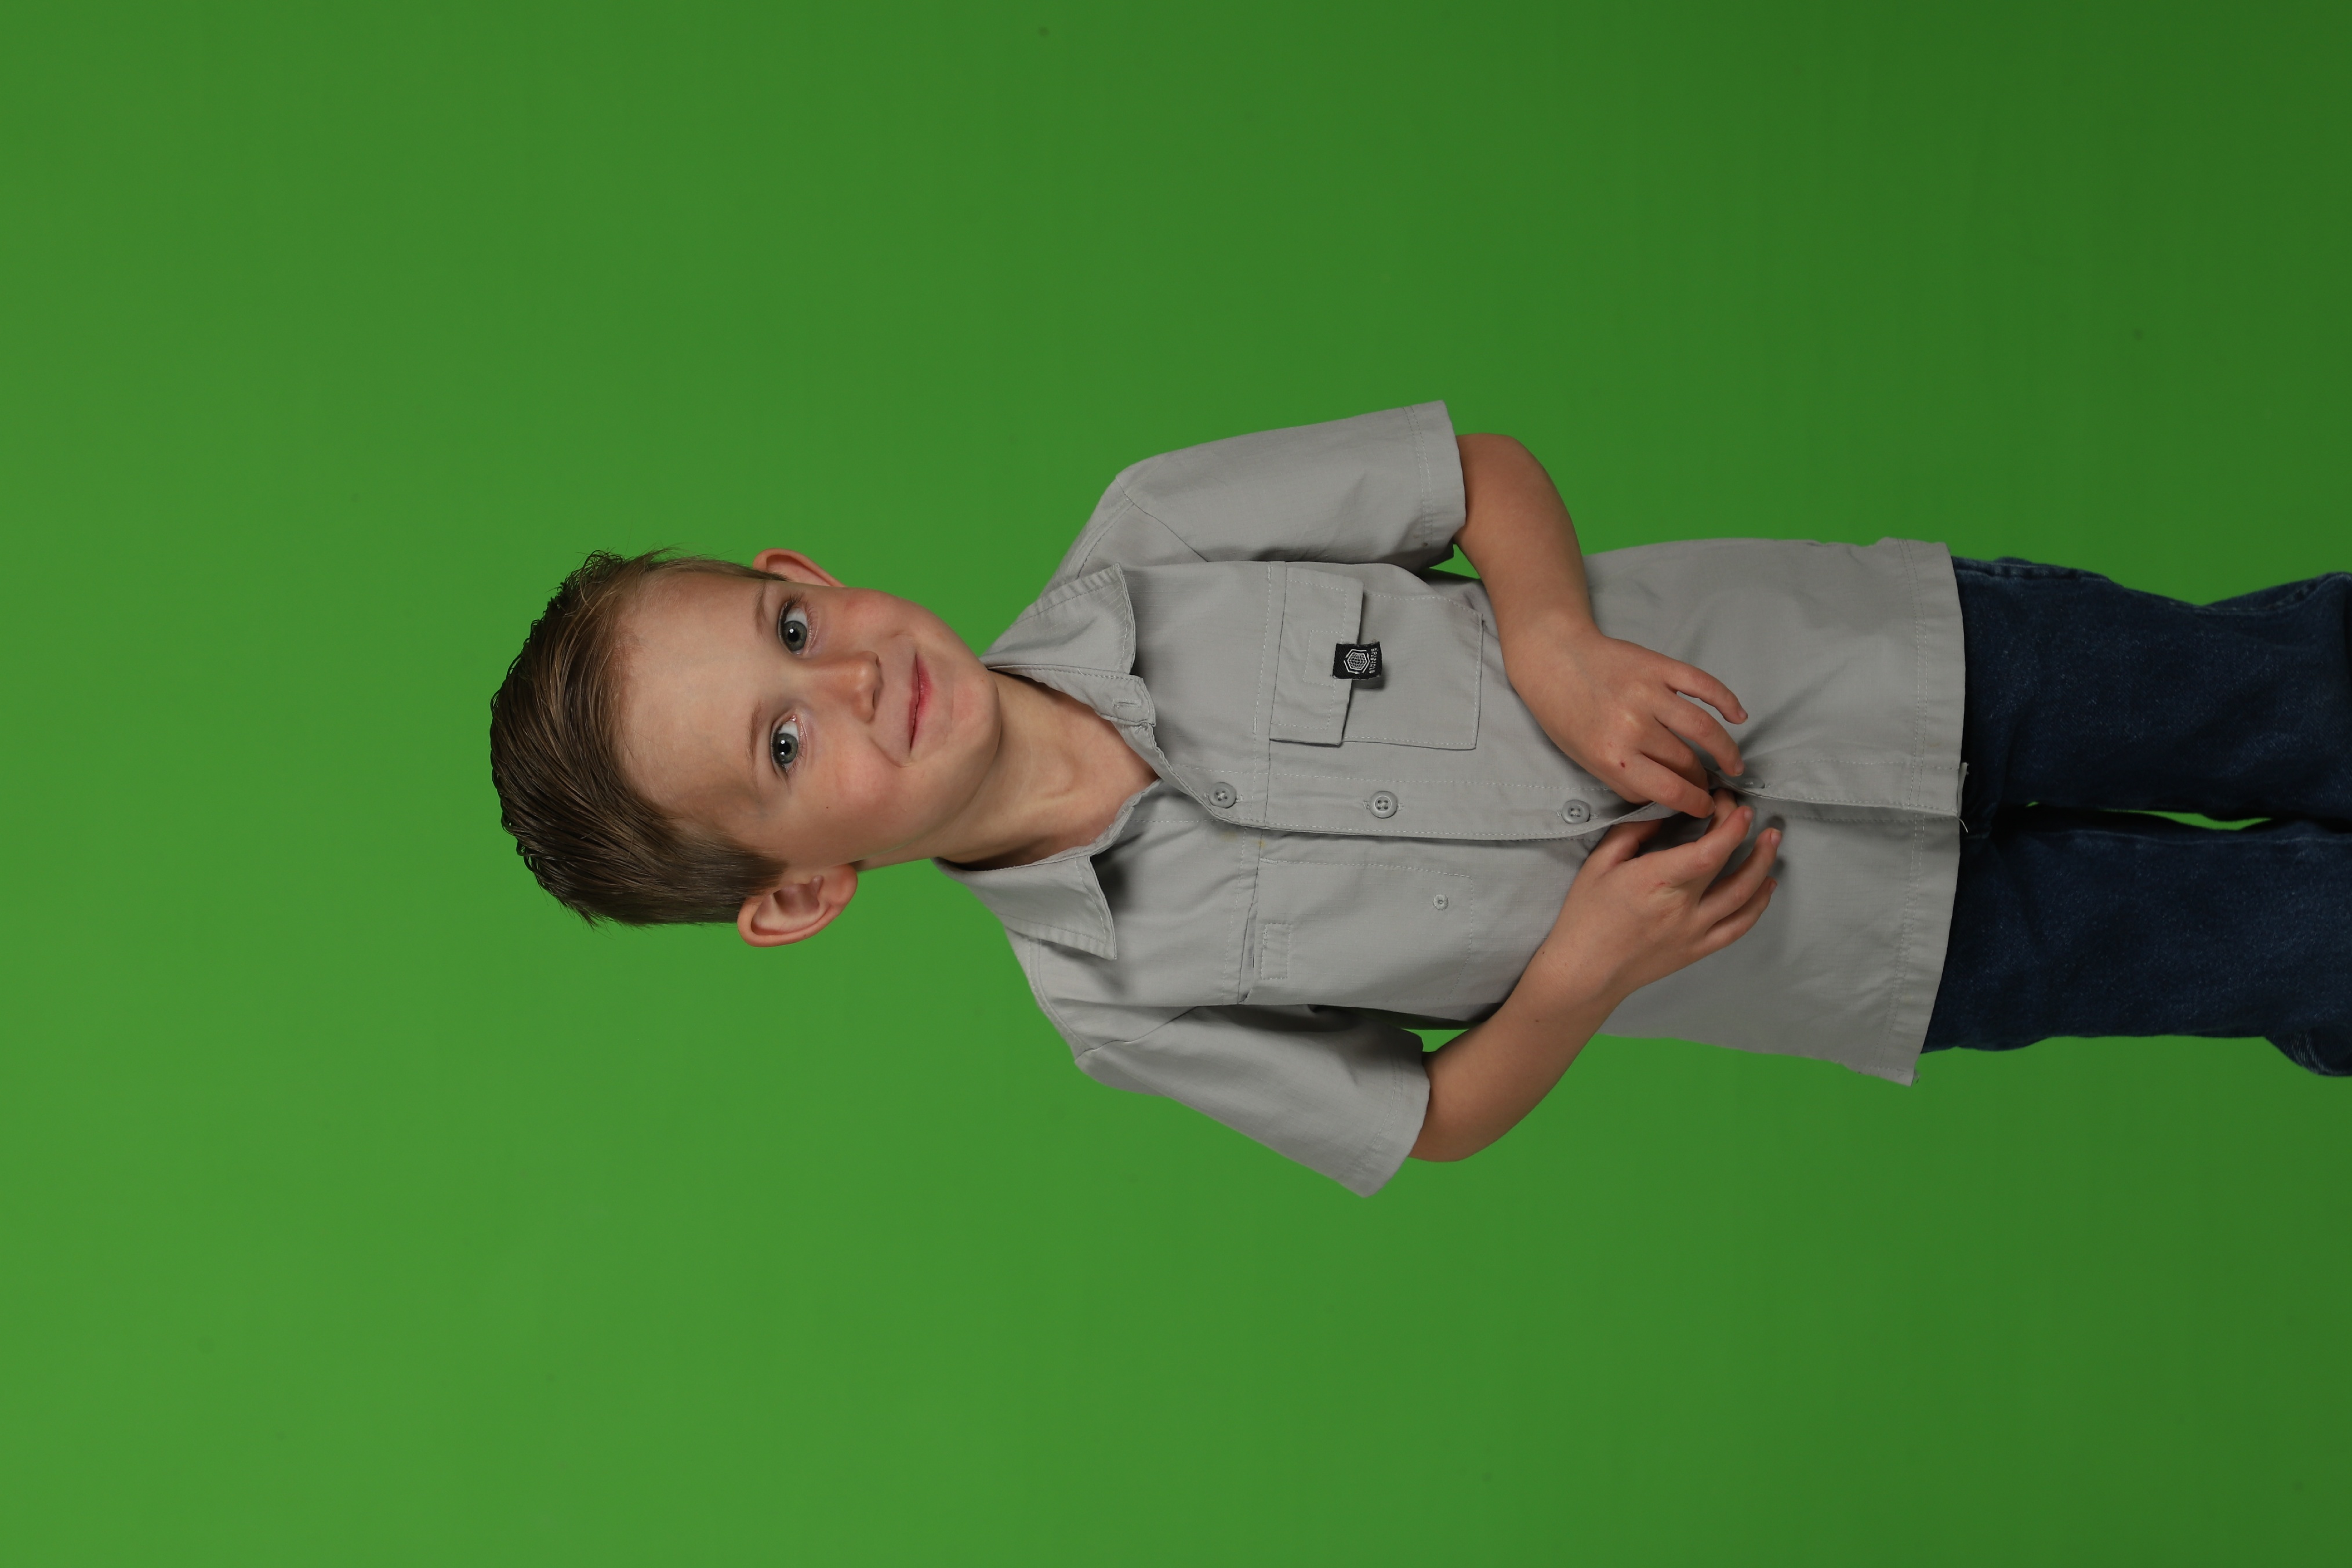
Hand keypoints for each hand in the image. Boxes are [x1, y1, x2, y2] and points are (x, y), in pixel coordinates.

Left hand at [1507, 622, 1747, 817]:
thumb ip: (1623, 782)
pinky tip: (1738, 717)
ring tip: (1734, 764)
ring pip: (1704, 729)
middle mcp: (1633, 727)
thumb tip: (1665, 797)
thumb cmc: (1563, 713)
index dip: (1694, 805)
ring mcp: (1648, 693)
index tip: (1704, 808)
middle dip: (1703, 781)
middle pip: (1687, 763)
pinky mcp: (1659, 666)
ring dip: (1726, 750)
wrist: (1552, 657)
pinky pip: (1703, 685)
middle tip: (1708, 786)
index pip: (1670, 791)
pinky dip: (1727, 701)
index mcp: (1611, 757)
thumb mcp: (1584, 760)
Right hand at [1538, 792, 1778, 1004]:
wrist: (1585, 971)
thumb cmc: (1585, 917)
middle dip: (1748, 835)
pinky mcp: (1698, 950)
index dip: (1731, 826)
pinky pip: (1738, 927)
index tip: (1736, 806)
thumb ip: (1632, 833)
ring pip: (1744, 898)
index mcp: (1655, 881)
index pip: (1709, 851)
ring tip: (1772, 840)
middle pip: (1731, 868)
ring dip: (1764, 866)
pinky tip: (1766, 885)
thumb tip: (1663, 813)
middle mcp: (1682, 908)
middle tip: (1749, 813)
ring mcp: (1694, 932)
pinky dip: (1758, 904)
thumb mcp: (1599, 864)